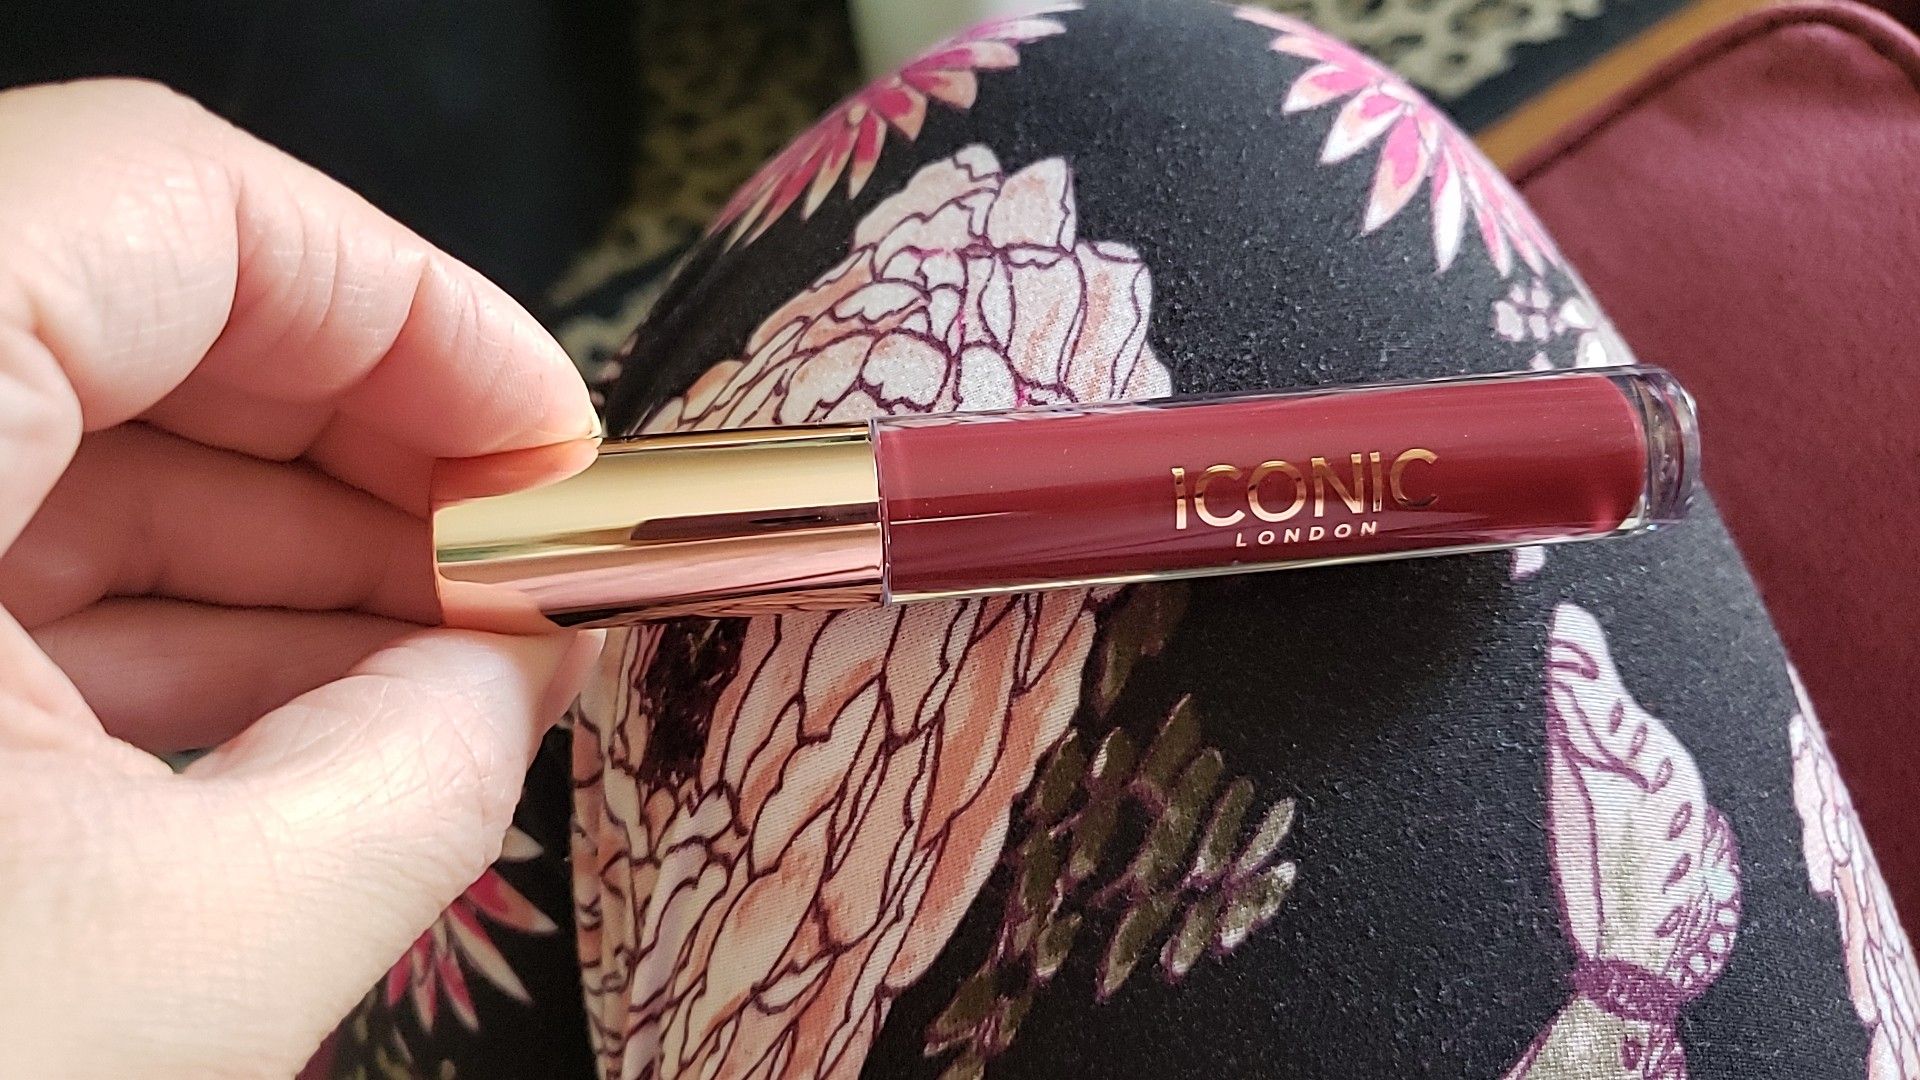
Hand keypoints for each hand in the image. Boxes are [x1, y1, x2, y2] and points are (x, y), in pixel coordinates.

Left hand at [0, 80, 601, 1076]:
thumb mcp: (181, 972)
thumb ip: (418, 779)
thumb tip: (513, 674)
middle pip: (128, 304)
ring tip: (454, 671)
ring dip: (286, 557)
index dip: (414, 306)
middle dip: (367, 443)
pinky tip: (318, 726)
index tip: (556, 446)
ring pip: (65, 446)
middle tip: (522, 571)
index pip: (171, 201)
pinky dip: (164, 639)